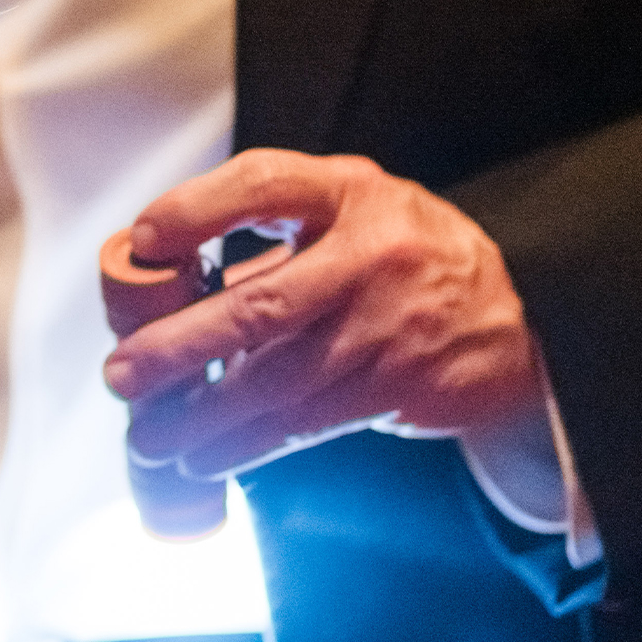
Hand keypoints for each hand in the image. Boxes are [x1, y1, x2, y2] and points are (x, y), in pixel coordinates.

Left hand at [102, 148, 546, 478]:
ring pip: (275, 381)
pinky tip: (206, 457)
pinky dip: (247, 444)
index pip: (264, 184)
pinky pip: (305, 422)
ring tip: (149, 434)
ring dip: (202, 415)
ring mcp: (387, 324)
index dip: (198, 210)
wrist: (519, 319)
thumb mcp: (350, 218)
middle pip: (257, 306)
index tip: (145, 241)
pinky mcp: (398, 384)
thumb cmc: (403, 261)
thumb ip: (272, 244)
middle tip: (122, 375)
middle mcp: (369, 255)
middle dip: (177, 348)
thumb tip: (163, 293)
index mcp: (349, 194)